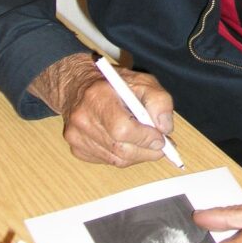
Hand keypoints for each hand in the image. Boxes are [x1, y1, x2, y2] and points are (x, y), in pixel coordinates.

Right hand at [29, 52, 174, 166]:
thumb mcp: (142, 81)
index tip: (160, 138)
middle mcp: (82, 119)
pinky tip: (127, 142)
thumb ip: (159, 101)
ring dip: (138, 155)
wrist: (78, 86)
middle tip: (161, 146)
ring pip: (116, 159)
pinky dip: (123, 156)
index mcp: (97, 97)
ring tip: (147, 143)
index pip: (122, 129)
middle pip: (120, 148)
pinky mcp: (77, 149)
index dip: (145, 137)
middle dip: (146, 151)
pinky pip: (108, 161)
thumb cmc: (112, 83)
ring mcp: (76, 136)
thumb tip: (165, 128)